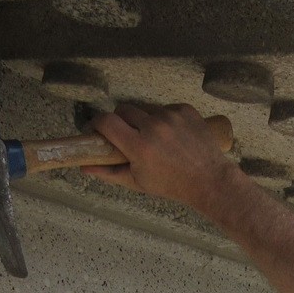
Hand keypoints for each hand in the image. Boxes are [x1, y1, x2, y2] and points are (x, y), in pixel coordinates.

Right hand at [81, 102, 239, 214]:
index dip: (96, 123)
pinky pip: (165, 108)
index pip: (106, 121)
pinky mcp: (185, 110)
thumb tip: (84, 167)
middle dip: (120, 121)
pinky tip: (170, 134)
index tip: (96, 129)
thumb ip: (108, 172)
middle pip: (123, 110)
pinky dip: (163, 118)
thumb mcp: (137, 182)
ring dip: (143, 120)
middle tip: (125, 135)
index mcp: (139, 146)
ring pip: (145, 109)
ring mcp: (171, 116)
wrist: (209, 180)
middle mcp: (154, 127)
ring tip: (153, 137)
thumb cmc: (171, 184)